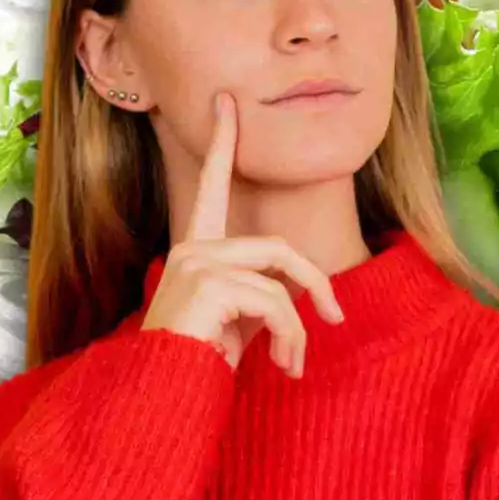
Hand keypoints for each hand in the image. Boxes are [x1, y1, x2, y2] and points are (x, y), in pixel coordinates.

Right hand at [141, 93, 343, 374]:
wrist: (164, 397)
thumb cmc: (200, 362)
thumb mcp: (239, 320)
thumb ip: (264, 291)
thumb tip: (308, 294)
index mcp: (196, 250)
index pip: (211, 187)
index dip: (223, 143)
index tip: (226, 102)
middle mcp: (192, 248)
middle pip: (278, 248)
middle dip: (314, 282)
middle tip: (334, 318)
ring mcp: (197, 262)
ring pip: (280, 278)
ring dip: (299, 325)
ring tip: (293, 362)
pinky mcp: (207, 282)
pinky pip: (275, 301)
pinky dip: (291, 336)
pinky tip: (283, 366)